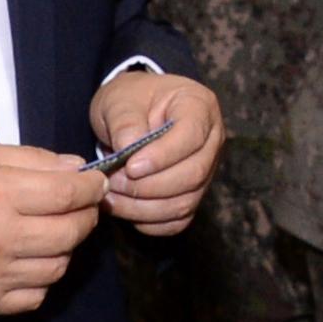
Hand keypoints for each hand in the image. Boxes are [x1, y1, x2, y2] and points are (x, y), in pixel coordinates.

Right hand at [0, 142, 106, 314]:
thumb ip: (30, 159)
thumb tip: (77, 168)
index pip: (67, 195)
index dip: (91, 188)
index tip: (96, 183)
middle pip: (70, 233)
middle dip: (86, 216)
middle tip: (83, 206)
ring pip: (57, 267)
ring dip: (66, 248)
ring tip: (55, 231)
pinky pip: (34, 296)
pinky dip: (42, 279)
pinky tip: (32, 260)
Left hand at [89, 72, 223, 236]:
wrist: (130, 114)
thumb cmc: (129, 101)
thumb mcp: (120, 99)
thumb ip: (124, 121)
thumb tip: (129, 150)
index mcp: (200, 106)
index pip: (192, 136)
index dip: (163, 156)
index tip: (130, 166)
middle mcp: (211, 140)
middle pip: (193, 174)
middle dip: (149, 185)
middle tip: (113, 181)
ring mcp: (205, 171)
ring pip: (185, 202)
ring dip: (144, 207)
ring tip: (111, 197)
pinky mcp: (192, 195)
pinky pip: (177, 220)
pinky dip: (149, 222)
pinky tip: (125, 208)